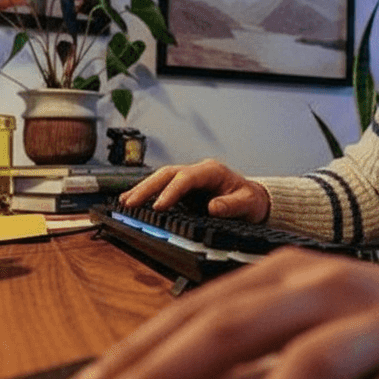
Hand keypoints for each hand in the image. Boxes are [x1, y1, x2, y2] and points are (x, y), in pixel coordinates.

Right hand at [120, 158, 269, 222]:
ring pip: (161, 178)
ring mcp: (189, 178)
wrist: (253, 199)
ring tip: (124, 201)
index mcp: (212, 171)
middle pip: (167, 174)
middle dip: (147, 187)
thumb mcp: (248, 204)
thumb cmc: (251, 200)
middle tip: (130, 203)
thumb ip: (232, 206)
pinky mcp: (184, 189)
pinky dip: (147, 193)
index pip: (186, 177)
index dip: (171, 191)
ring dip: (143, 189)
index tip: (158, 206)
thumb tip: (213, 207)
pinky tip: (131, 200)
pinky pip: (162, 187)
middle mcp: (197, 171)